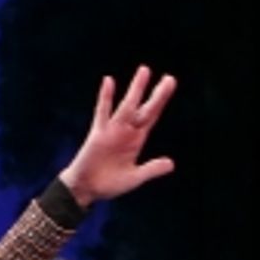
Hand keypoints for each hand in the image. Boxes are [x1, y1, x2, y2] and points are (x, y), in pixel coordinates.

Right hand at [59, 66, 176, 208]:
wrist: (87, 188)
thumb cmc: (110, 183)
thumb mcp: (135, 178)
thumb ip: (152, 169)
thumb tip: (171, 163)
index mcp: (136, 140)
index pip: (152, 117)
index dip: (160, 102)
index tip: (170, 86)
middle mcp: (126, 131)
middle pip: (144, 109)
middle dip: (156, 95)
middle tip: (170, 78)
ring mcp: (112, 130)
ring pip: (127, 106)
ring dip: (136, 90)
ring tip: (145, 71)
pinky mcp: (98, 133)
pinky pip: (102, 112)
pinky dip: (106, 98)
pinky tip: (110, 82)